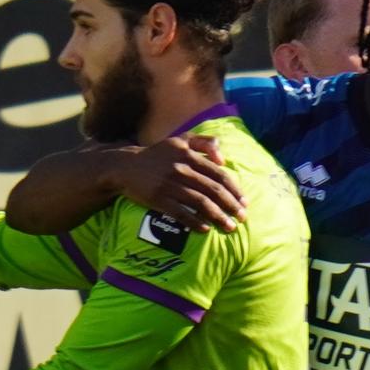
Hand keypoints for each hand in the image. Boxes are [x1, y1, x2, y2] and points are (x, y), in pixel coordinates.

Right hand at [110, 131, 245, 232]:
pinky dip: (195, 222)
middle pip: (213, 190)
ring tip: (230, 227)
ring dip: (218, 217)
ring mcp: (169, 185)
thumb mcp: (180, 140)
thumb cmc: (158, 154)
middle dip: (231, 206)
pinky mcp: (158, 199)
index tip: (245, 202)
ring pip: (200, 203)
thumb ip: (204, 142)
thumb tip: (223, 159)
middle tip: (243, 218)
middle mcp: (180, 169)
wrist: (125, 166)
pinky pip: (181, 213)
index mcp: (188, 155)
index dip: (234, 190)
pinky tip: (206, 229)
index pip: (218, 175)